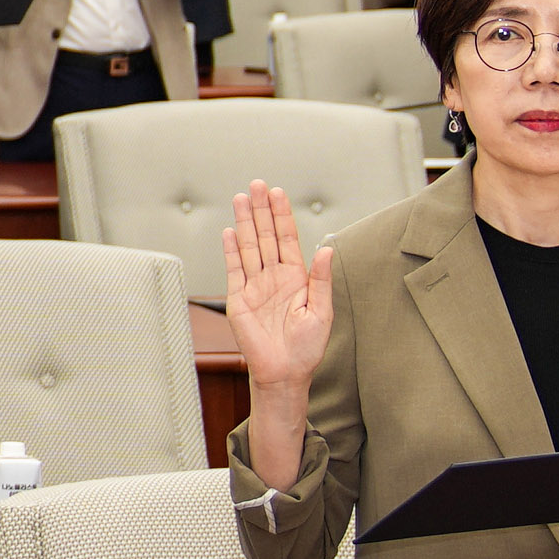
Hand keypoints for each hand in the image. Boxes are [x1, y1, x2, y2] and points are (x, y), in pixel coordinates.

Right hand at [222, 180, 332, 389]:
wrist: (284, 373)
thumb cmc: (307, 347)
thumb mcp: (322, 312)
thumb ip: (321, 280)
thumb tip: (327, 249)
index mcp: (296, 278)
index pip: (287, 239)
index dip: (282, 215)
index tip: (278, 193)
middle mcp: (274, 277)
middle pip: (266, 236)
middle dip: (261, 210)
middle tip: (257, 185)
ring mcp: (255, 287)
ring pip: (249, 247)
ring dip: (245, 223)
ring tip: (241, 198)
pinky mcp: (239, 300)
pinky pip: (234, 270)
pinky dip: (231, 251)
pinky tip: (230, 232)